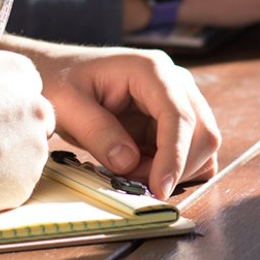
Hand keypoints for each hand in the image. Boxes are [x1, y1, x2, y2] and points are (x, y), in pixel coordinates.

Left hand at [0, 40, 221, 199]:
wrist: (57, 73)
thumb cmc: (60, 81)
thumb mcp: (67, 105)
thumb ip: (97, 132)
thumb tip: (129, 162)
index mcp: (151, 69)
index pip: (179, 115)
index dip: (174, 156)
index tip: (159, 189)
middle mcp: (174, 81)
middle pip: (202, 132)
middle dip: (176, 167)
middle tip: (134, 184)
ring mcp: (178, 100)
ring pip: (202, 145)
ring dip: (174, 170)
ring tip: (131, 172)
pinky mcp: (173, 120)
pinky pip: (190, 151)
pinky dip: (173, 169)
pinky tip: (142, 169)